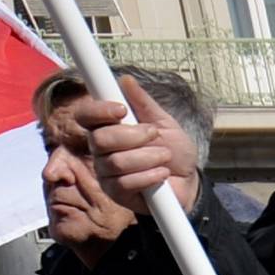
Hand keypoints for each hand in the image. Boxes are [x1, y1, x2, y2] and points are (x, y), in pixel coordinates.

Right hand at [86, 76, 200, 213]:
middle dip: (132, 136)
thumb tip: (126, 80)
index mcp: (108, 127)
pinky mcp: (116, 194)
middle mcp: (101, 150)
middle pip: (99, 139)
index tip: (122, 109)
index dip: (98, 110)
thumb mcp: (163, 122)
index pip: (86, 116)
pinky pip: (125, 183)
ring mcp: (106, 173)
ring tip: (164, 157)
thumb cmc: (173, 150)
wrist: (188, 180)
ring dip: (147, 157)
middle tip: (154, 135)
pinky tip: (161, 174)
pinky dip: (149, 176)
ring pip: (115, 162)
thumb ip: (143, 103)